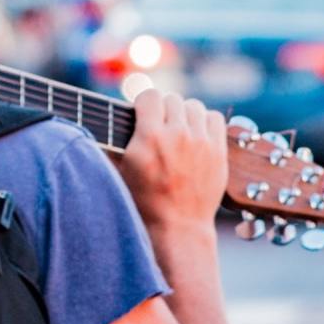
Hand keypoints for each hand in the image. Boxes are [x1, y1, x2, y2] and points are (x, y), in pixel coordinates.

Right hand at [120, 89, 226, 233]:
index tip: (142, 114)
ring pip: (193, 106)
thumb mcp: (121, 172)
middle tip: (159, 127)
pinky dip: (204, 122)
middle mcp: (177, 135)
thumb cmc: (144, 203)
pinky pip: (214, 118)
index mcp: (150, 138)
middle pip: (172, 100)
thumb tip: (106, 120)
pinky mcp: (218, 151)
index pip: (150, 96)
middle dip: (163, 110)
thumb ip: (115, 143)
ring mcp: (201, 142)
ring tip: (178, 130)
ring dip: (184, 115)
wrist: (177, 228)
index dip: (144, 104)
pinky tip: (196, 135)